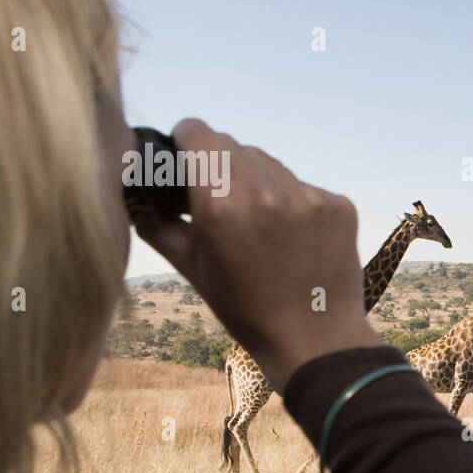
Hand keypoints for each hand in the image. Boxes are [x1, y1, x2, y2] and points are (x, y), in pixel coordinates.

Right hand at [134, 118, 379, 391]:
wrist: (315, 339)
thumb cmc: (246, 308)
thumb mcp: (192, 268)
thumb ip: (156, 223)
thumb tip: (133, 193)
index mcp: (222, 205)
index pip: (198, 133)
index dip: (186, 139)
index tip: (185, 152)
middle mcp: (267, 192)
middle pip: (233, 145)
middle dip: (219, 162)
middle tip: (218, 194)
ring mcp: (309, 197)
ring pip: (270, 163)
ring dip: (256, 180)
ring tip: (257, 221)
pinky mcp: (339, 205)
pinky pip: (303, 185)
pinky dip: (291, 200)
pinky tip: (291, 235)